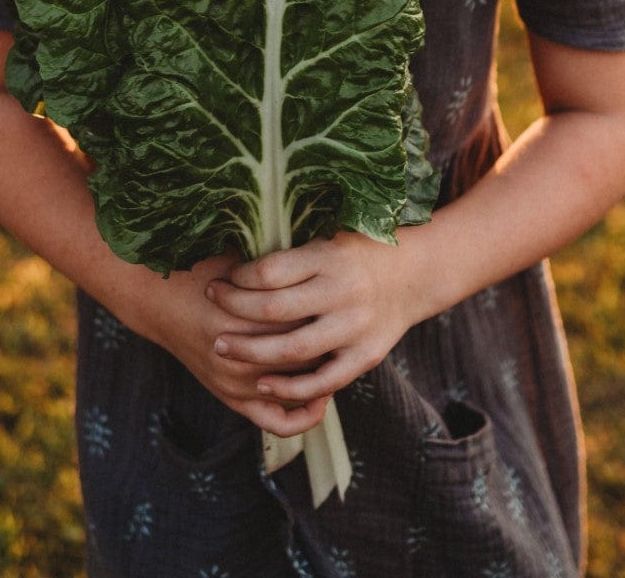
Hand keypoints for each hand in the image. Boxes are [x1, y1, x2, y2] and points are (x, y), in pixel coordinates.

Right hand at [127, 250, 331, 436]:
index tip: (347, 297)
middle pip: (308, 352)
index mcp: (249, 312)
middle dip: (331, 339)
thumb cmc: (204, 271)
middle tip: (348, 324)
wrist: (158, 299)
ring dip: (321, 370)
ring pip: (298, 384)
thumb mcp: (243, 263)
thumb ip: (282, 272)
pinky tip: (318, 393)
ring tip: (338, 350)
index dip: (331, 309)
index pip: (309, 318)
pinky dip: (303, 414)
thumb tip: (331, 268)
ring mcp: (236, 381)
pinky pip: (278, 421)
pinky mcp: (231, 398)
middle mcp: (243, 352)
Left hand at [206, 232, 417, 406]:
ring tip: (222, 346)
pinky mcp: (365, 356)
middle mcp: (343, 292)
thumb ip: (292, 250)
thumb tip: (235, 248)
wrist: (414, 274)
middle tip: (210, 304)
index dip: (238, 277)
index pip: (270, 271)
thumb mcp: (328, 236)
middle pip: (272, 309)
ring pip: (291, 349)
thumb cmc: (358, 251)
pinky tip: (263, 384)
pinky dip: (290, 388)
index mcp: (330, 258)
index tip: (223, 277)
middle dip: (233, 309)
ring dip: (250, 351)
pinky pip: (322, 381)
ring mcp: (355, 327)